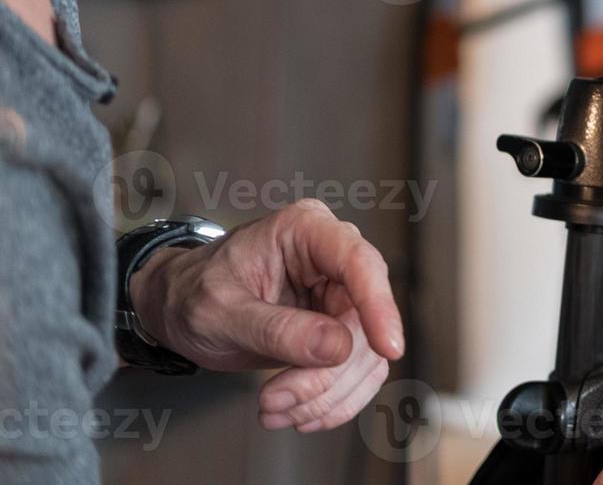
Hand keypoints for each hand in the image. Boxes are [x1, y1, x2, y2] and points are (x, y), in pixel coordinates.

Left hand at [129, 199, 404, 432]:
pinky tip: (296, 412)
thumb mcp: (220, 312)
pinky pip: (358, 370)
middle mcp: (332, 258)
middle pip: (362, 319)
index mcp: (305, 230)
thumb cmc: (192, 293)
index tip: (387, 348)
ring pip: (366, 352)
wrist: (176, 308)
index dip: (379, 305)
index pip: (359, 261)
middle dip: (327, 372)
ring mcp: (340, 294)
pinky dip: (330, 400)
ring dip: (325, 393)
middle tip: (276, 400)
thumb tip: (337, 347)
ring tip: (274, 409)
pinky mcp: (341, 328)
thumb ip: (277, 329)